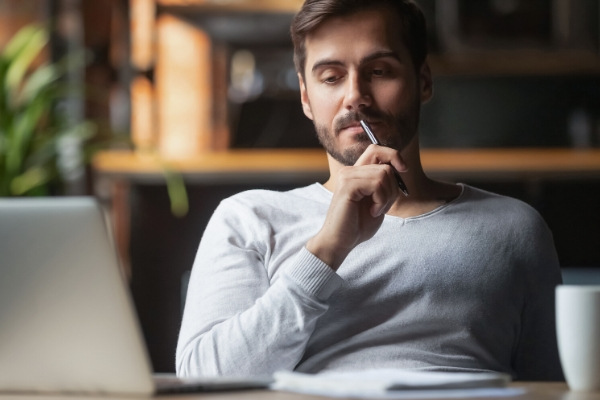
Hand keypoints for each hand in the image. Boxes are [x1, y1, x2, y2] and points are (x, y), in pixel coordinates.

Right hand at [306, 144, 406, 269]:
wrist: (340, 242)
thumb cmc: (358, 225)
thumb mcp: (377, 200)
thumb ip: (384, 183)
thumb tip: (400, 168)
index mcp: (356, 173)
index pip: (376, 149)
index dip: (393, 155)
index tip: (403, 170)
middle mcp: (350, 171)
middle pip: (385, 164)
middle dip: (393, 187)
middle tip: (383, 205)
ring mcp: (347, 177)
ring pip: (383, 174)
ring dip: (387, 197)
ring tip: (376, 210)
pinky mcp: (347, 186)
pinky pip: (377, 184)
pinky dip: (381, 200)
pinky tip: (373, 211)